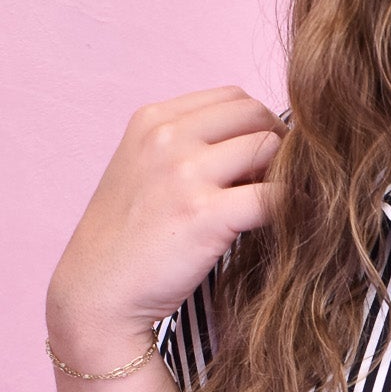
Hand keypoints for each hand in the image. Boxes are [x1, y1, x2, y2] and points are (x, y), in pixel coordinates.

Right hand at [46, 86, 283, 361]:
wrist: (96, 294)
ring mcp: (184, 173)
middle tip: (278, 181)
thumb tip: (257, 143)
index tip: (260, 159)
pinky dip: (294, 208)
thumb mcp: (144, 171)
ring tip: (276, 205)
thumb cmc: (127, 240)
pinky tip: (292, 225)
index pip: (232, 97)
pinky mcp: (205, 215)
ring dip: (285, 174)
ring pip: (269, 148)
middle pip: (254, 114)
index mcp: (151, 120)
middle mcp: (166, 137)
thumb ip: (188, 147)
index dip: (256, 125)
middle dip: (277, 143)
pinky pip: (275, 196)